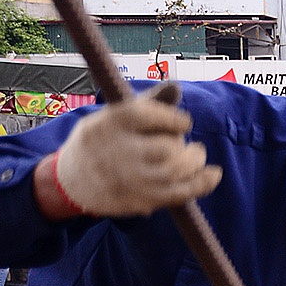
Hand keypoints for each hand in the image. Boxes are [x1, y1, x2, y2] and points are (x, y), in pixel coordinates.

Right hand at [52, 84, 220, 217]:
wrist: (72, 180)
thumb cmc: (102, 139)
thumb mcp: (115, 115)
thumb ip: (149, 103)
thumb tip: (176, 86)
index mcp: (113, 122)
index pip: (153, 116)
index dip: (175, 120)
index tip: (183, 122)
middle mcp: (121, 151)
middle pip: (168, 146)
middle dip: (182, 142)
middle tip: (182, 141)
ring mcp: (132, 178)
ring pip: (176, 170)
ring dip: (195, 161)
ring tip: (195, 154)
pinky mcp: (142, 199)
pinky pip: (180, 193)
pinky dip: (203, 183)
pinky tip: (213, 174)